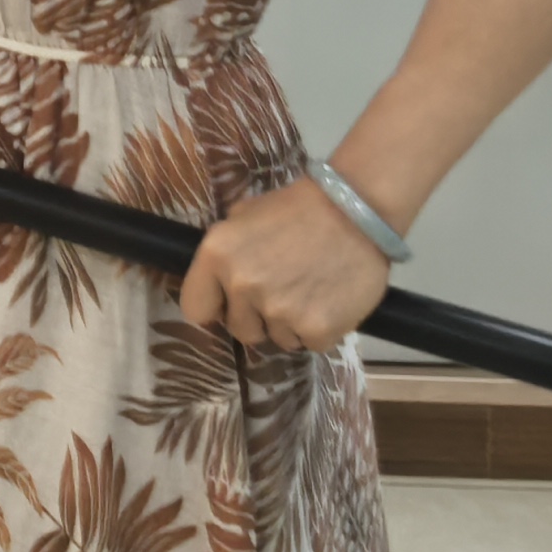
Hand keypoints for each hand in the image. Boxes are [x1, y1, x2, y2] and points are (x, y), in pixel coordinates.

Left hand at [177, 175, 395, 354]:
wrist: (356, 212)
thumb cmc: (298, 208)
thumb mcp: (246, 215)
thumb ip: (227, 251)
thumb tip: (218, 279)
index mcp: (217, 255)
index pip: (194, 308)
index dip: (214, 307)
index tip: (229, 304)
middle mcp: (242, 286)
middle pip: (239, 329)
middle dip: (258, 316)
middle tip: (281, 292)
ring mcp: (280, 311)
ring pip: (277, 338)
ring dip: (291, 323)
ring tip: (309, 291)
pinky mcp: (316, 330)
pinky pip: (309, 343)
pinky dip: (319, 329)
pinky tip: (329, 301)